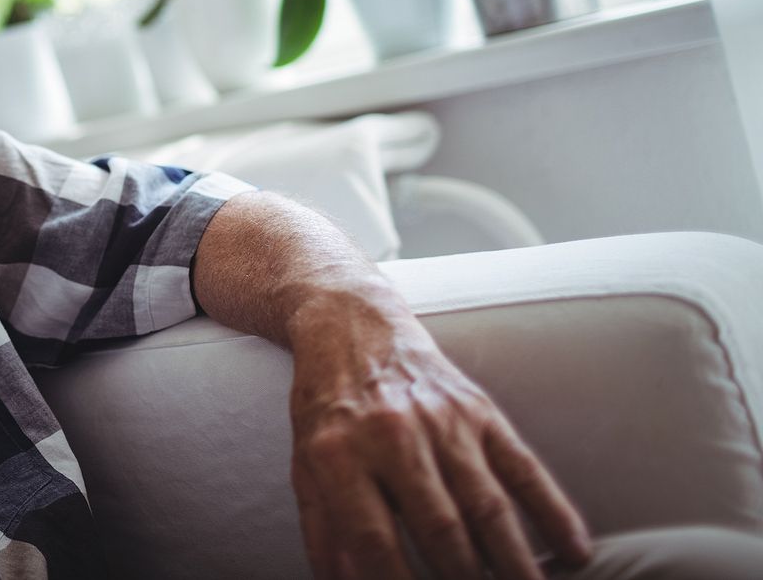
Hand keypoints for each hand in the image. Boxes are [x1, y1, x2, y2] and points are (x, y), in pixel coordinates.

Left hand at [287, 291, 592, 579]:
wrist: (352, 325)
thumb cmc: (327, 406)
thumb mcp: (306, 463)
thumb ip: (323, 531)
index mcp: (340, 454)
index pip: (373, 541)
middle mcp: (393, 436)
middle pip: (442, 531)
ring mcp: (443, 422)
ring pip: (488, 508)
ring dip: (515, 565)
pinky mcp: (480, 410)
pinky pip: (524, 468)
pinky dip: (554, 513)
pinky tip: (574, 553)